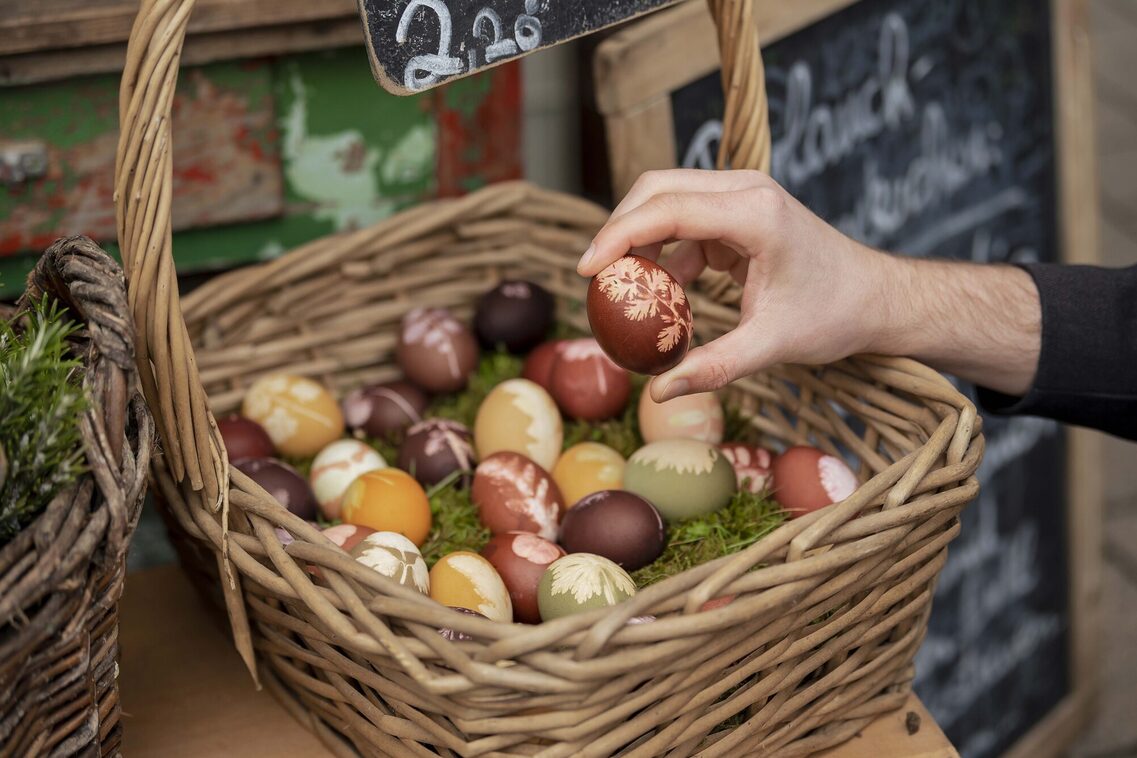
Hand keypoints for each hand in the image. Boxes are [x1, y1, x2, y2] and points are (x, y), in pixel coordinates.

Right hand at [577, 169, 893, 401]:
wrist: (876, 298)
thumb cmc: (834, 315)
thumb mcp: (773, 345)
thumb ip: (714, 367)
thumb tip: (659, 391)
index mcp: (755, 212)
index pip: (667, 209)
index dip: (619, 237)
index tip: (586, 272)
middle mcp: (746, 190)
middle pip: (658, 189)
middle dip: (619, 229)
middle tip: (594, 279)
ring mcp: (743, 195)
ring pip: (667, 199)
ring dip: (638, 237)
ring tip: (621, 287)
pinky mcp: (739, 212)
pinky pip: (684, 221)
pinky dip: (663, 251)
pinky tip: (662, 291)